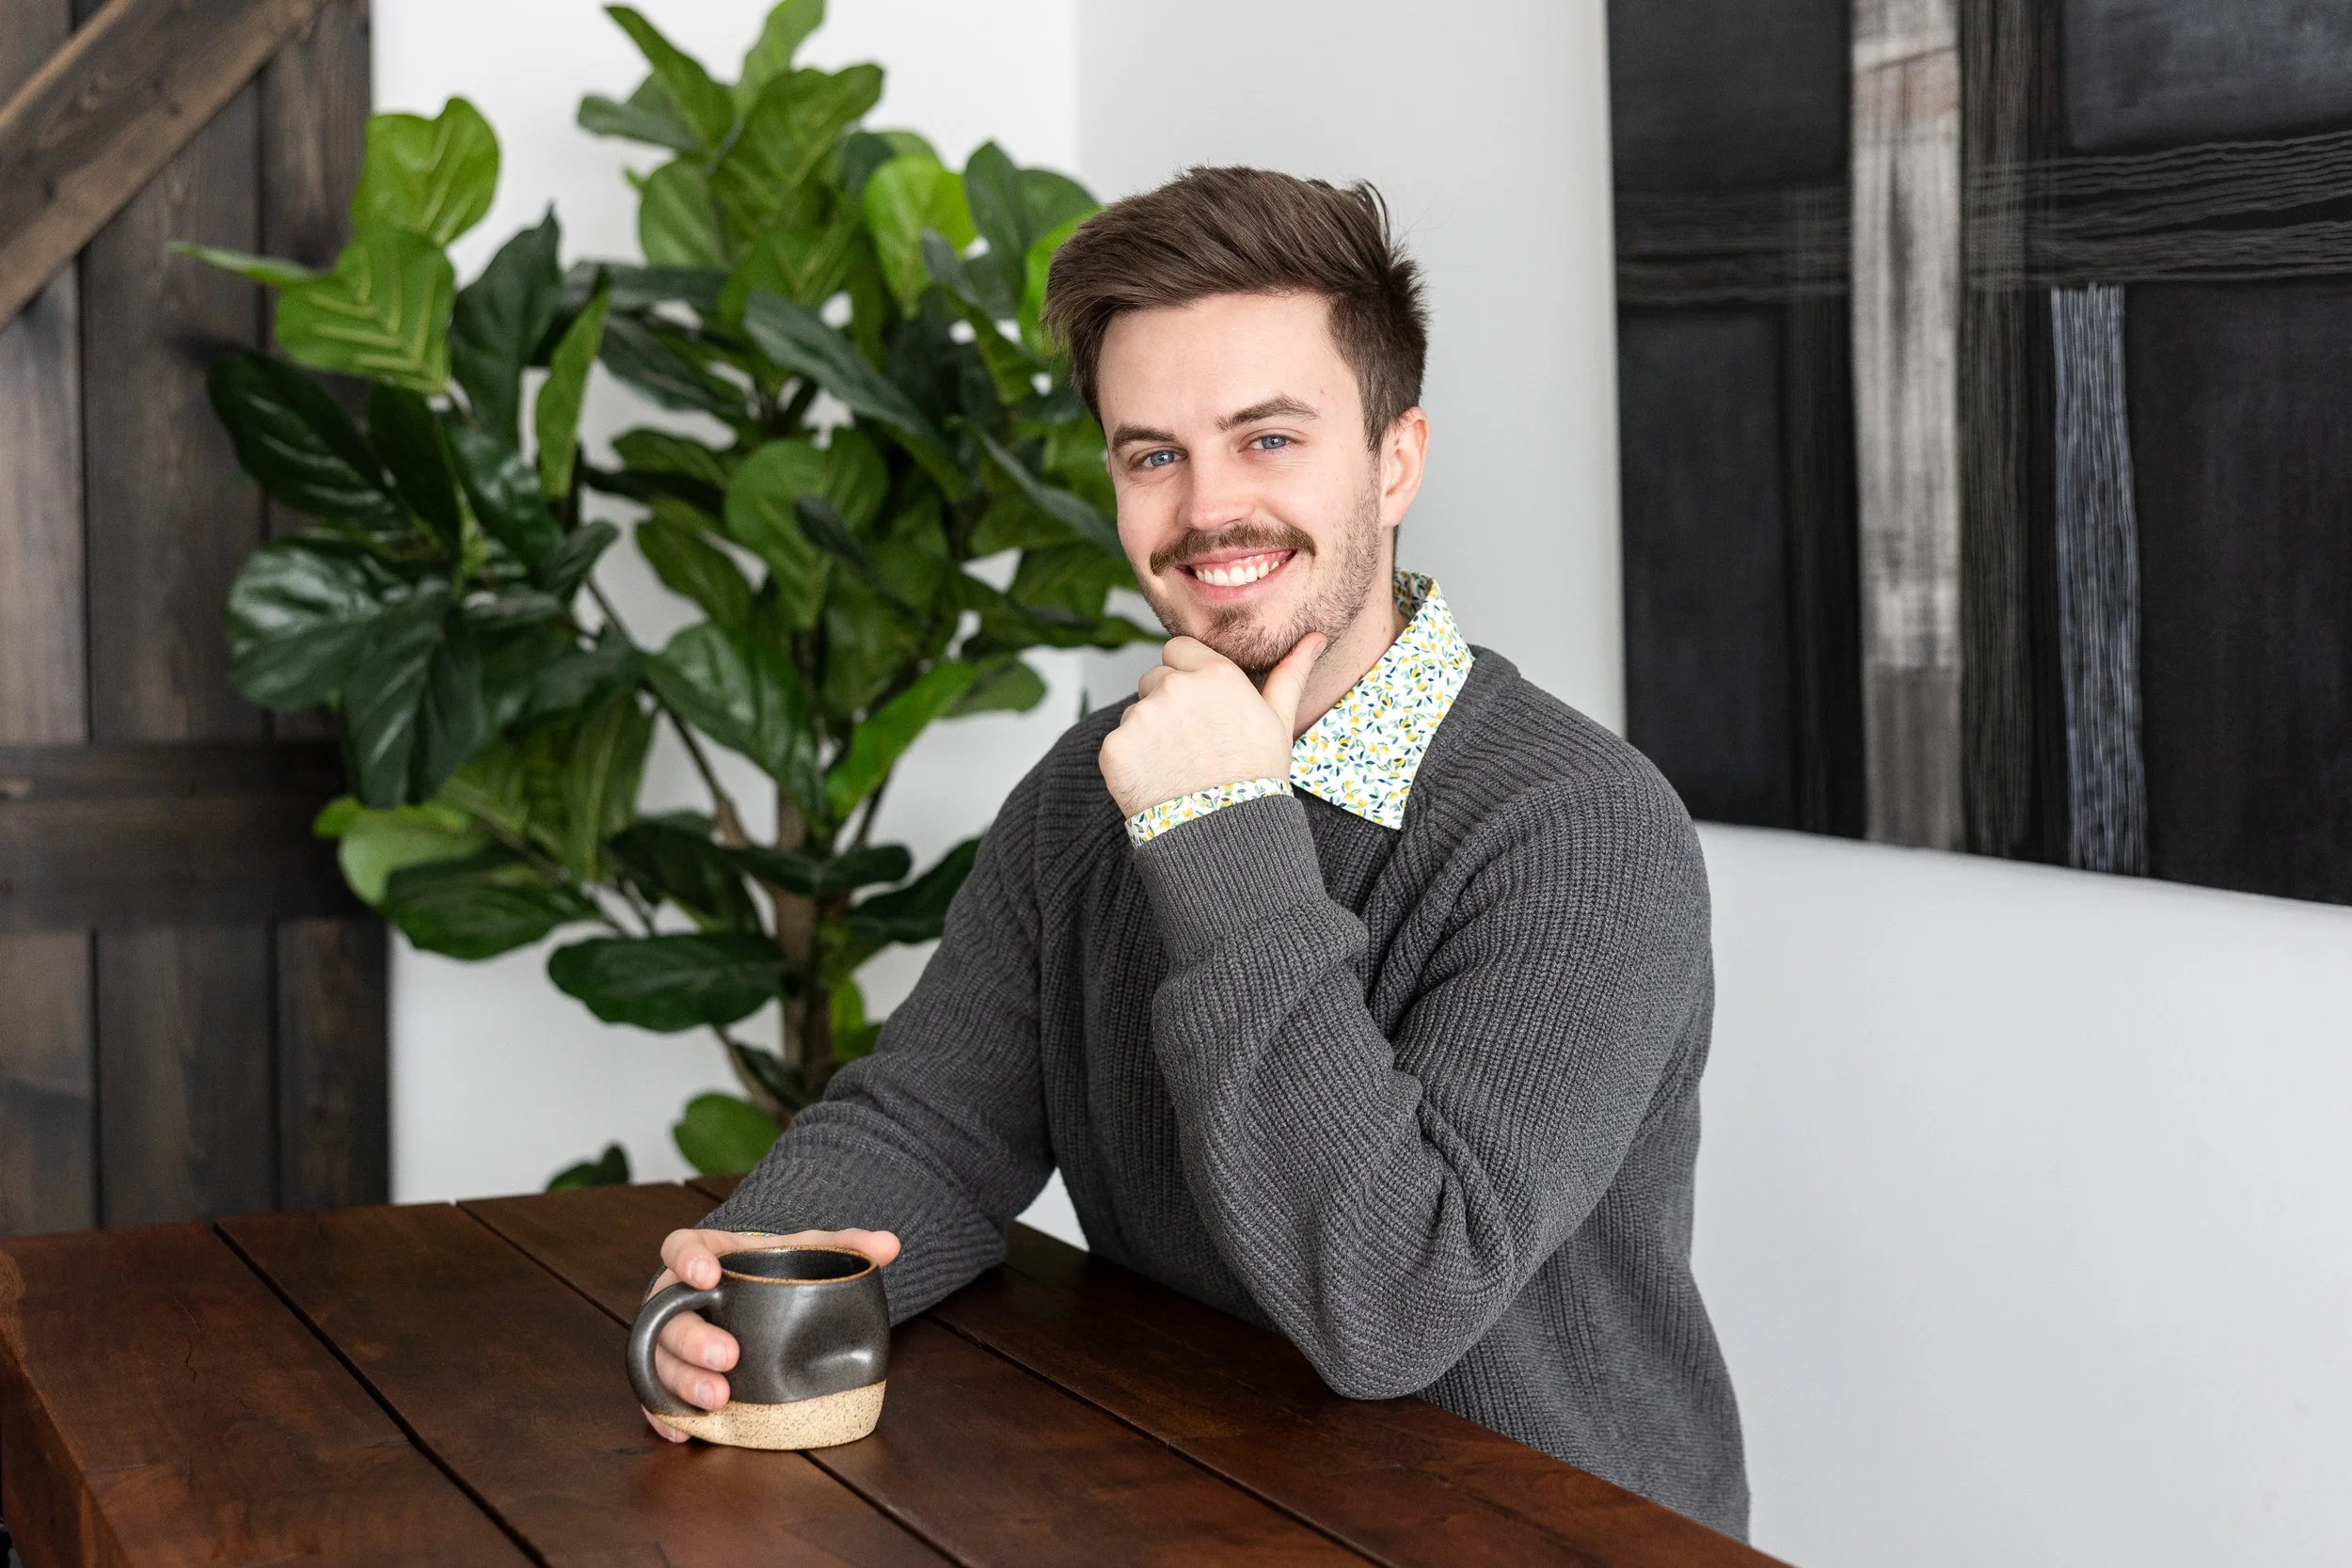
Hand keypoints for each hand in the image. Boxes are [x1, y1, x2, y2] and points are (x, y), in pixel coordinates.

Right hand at [640, 1225, 899, 1441]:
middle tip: (730, 1357)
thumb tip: (890, 1244)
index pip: (680, 1248)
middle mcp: (677, 1299)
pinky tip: (684, 1432)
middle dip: (693, 1339)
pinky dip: (665, 1414)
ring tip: (718, 1401)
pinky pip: (654, 1397)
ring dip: (683, 1382)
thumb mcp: (806, 1252)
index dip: (687, 1260)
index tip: (709, 1276)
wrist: (762, 1300)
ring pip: (658, 1360)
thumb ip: (845, 1245)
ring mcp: (670, 1340)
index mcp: (704, 1258)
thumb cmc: (775, 1271)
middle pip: (666, 1315)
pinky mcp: (670, 1376)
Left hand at [1099, 633, 1325, 817]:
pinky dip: (1131, 760)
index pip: (1178, 649)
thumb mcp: (1279, 722)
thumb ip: (1290, 673)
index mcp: (1214, 674)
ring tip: (1178, 765)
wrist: (1225, 835)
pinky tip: (1156, 780)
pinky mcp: (1116, 747)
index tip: (1201, 707)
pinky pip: (1118, 742)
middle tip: (1192, 742)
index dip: (1188, 675)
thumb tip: (1316, 637)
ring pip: (1136, 711)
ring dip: (1148, 731)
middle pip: (1154, 678)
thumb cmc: (1257, 777)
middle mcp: (1174, 687)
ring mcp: (1141, 717)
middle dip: (1167, 702)